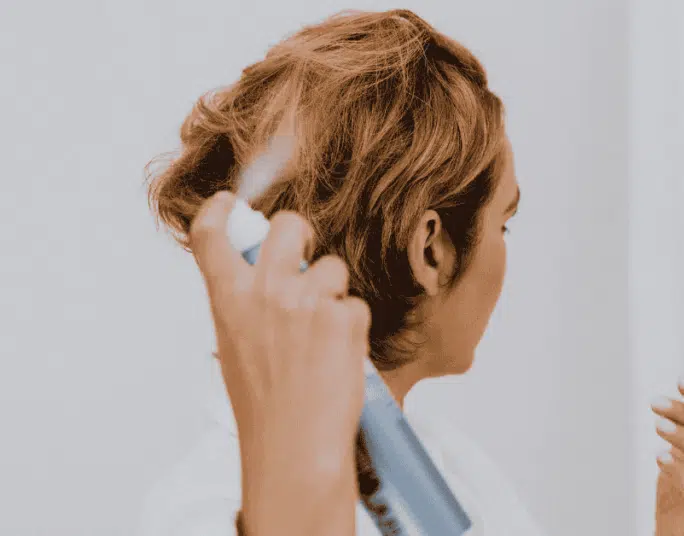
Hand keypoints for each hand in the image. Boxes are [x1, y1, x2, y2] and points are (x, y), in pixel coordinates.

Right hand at [190, 191, 369, 535]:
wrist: (295, 445)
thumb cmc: (265, 405)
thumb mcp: (236, 347)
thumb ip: (245, 304)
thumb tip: (261, 274)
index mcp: (228, 299)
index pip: (211, 235)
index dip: (222, 210)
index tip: (231, 202)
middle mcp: (264, 291)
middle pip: (290, 225)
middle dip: (302, 235)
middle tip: (307, 259)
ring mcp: (305, 300)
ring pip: (332, 267)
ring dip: (334, 293)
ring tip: (322, 338)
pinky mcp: (343, 316)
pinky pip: (355, 304)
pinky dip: (352, 327)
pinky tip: (338, 357)